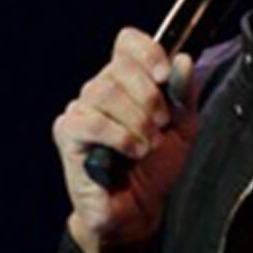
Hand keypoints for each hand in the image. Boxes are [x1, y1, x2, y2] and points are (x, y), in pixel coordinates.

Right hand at [51, 28, 199, 252]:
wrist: (137, 209)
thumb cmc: (155, 167)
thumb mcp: (182, 128)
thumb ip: (184, 94)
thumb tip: (183, 59)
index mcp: (127, 81)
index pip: (126, 42)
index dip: (146, 52)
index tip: (165, 76)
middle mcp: (99, 89)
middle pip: (118, 68)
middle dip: (148, 97)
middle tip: (161, 125)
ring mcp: (80, 109)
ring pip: (103, 92)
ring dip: (135, 121)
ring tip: (147, 145)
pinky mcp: (67, 134)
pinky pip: (90, 121)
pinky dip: (118, 135)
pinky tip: (132, 151)